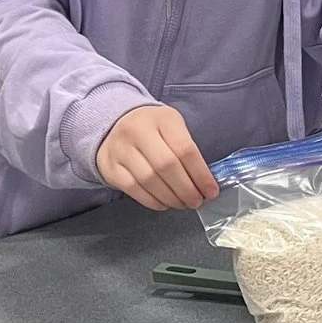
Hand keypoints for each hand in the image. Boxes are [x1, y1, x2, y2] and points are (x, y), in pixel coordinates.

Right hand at [96, 103, 216, 210]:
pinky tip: (165, 203)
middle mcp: (138, 131)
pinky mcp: (110, 167)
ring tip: (183, 204)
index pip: (185, 150)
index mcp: (163, 118)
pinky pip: (133, 189)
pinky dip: (152, 201)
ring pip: (149, 180)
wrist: (115, 124)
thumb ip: (187, 149)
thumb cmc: (153, 129)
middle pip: (166, 166)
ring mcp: (121, 149)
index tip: (211, 191)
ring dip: (171, 198)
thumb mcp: (173, 126)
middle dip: (186, 189)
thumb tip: (205, 182)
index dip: (201, 174)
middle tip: (197, 201)